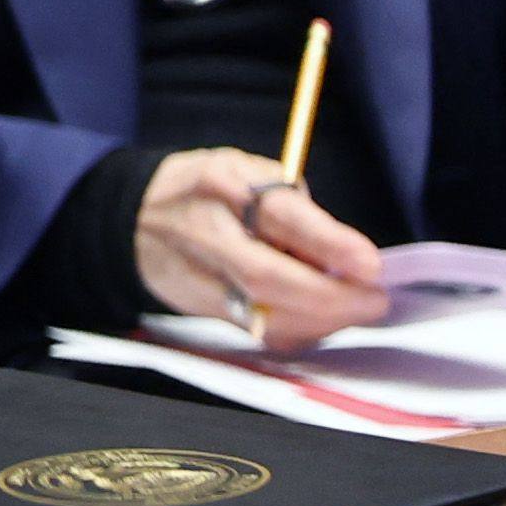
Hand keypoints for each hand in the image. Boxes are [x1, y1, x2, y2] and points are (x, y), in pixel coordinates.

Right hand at [137, 149, 387, 351]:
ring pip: (261, 315)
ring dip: (318, 320)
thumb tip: (342, 259)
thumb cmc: (208, 190)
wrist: (132, 215)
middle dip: (331, 298)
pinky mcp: (195, 307)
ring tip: (351, 310)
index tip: (371, 266)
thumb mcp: (248, 173)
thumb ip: (293, 209)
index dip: (330, 244)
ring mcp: (194, 274)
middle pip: (267, 277)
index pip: (280, 216)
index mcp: (224, 183)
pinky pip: (254, 332)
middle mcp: (204, 230)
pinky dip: (296, 331)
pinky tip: (317, 320)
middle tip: (373, 302)